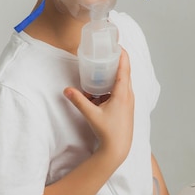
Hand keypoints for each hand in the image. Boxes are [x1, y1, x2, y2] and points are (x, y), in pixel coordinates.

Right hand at [64, 49, 134, 164]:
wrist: (118, 149)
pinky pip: (117, 92)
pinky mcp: (125, 107)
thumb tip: (67, 90)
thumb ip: (79, 101)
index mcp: (123, 93)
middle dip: (113, 63)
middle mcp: (128, 95)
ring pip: (119, 83)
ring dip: (108, 79)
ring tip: (95, 77)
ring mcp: (128, 101)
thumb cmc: (108, 132)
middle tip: (102, 54)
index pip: (125, 68)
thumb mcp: (91, 114)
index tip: (116, 44)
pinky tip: (96, 96)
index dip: (122, 54)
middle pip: (123, 72)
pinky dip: (107, 90)